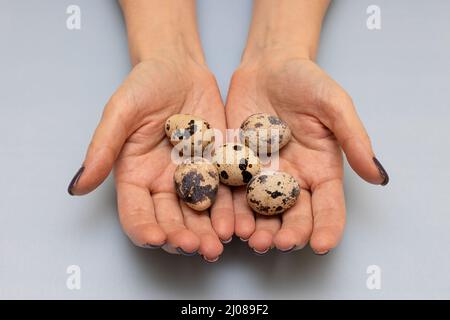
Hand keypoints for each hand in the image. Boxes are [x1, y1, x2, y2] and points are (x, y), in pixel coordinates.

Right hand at [67, 0, 233, 261]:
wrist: (180, 68)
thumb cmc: (145, 85)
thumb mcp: (120, 112)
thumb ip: (102, 149)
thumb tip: (77, 187)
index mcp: (136, 177)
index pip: (136, 213)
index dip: (144, 229)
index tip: (157, 239)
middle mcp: (163, 184)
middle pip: (171, 221)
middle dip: (183, 237)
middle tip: (197, 248)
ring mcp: (193, 179)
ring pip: (200, 215)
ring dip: (209, 232)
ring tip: (219, 244)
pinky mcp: (218, 169)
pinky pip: (225, 194)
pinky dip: (231, 211)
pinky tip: (239, 223)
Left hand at [226, 53, 387, 253]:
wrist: (268, 67)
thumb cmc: (307, 81)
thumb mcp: (335, 105)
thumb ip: (354, 138)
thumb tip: (379, 176)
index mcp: (320, 171)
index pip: (328, 207)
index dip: (327, 228)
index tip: (321, 245)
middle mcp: (292, 179)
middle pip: (292, 216)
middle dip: (287, 234)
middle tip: (278, 244)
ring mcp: (261, 176)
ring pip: (260, 211)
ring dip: (256, 228)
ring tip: (250, 238)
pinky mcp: (235, 166)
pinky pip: (232, 191)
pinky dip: (230, 207)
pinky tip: (226, 218)